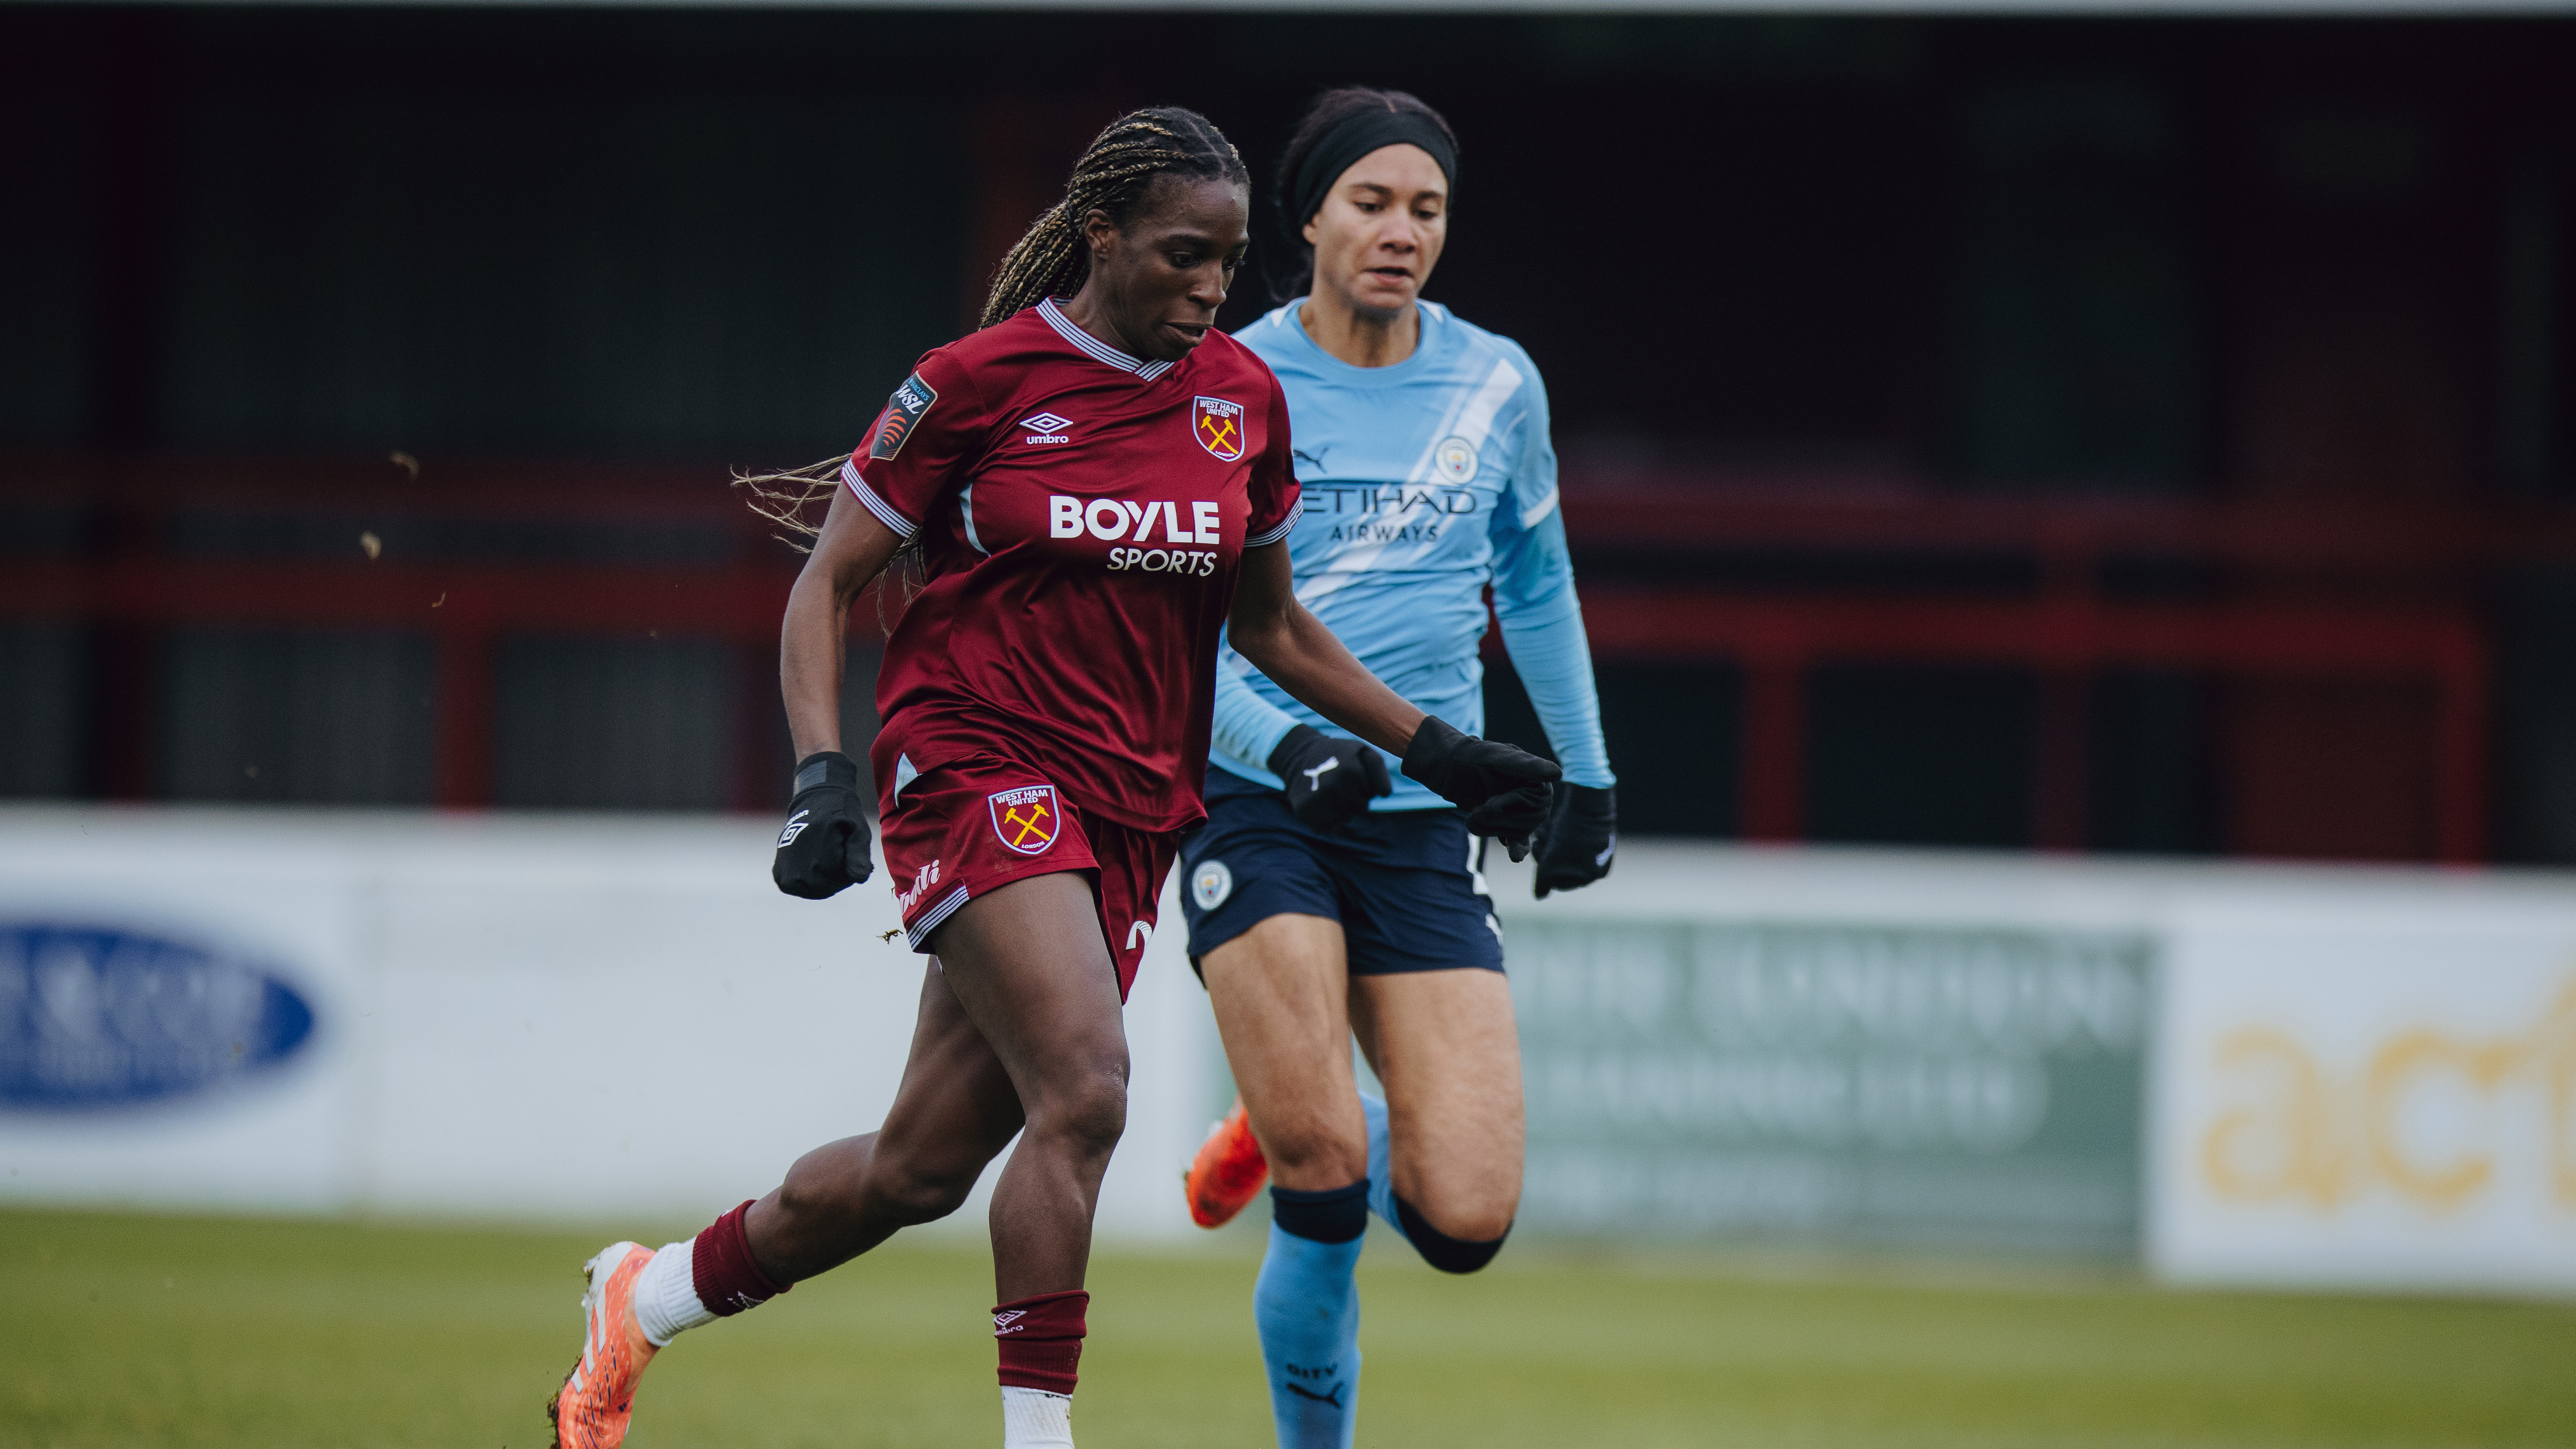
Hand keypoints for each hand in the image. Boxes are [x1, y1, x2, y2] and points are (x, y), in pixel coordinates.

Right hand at [773, 751, 873, 898]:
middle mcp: (799, 863)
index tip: (846, 848)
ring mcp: (786, 871)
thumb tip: (859, 878)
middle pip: (827, 887)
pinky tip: (811, 863)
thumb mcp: (858, 830)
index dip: (850, 867)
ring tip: (824, 856)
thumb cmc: (841, 816)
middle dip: (837, 875)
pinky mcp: (779, 875)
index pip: (842, 878)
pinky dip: (809, 881)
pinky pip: (800, 889)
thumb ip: (860, 855)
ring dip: (823, 879)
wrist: (813, 801)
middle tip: (836, 851)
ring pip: (815, 891)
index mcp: (819, 849)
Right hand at [1268, 724, 1391, 830]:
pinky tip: (1319, 804)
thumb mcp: (1363, 752)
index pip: (1372, 795)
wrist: (1298, 755)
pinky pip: (1326, 828)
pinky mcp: (1305, 813)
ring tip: (1328, 791)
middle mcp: (1334, 788)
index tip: (1352, 774)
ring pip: (1344, 819)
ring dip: (1340, 809)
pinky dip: (1325, 820)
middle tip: (1338, 783)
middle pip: (1360, 809)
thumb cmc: (1338, 755)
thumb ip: (1379, 771)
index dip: (1365, 786)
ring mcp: (1318, 802)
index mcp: (1351, 772)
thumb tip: (1385, 794)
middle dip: (1353, 799)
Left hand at [1400, 717, 1560, 860]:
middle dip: (1498, 820)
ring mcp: (1524, 812)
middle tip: (1474, 814)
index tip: (1489, 805)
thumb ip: (1527, 765)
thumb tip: (1558, 774)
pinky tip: (1515, 857)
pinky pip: (1519, 841)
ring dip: (1493, 829)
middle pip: (1528, 820)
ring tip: (1471, 821)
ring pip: (1519, 832)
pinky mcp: (1510, 825)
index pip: (1535, 800)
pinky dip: (1517, 848)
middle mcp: (1536, 797)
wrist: (1452, 768)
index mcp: (1539, 779)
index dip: (1510, 803)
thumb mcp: (1499, 757)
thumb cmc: (1475, 756)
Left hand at [1531, 784, 1615, 897]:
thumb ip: (1543, 883)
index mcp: (1594, 875)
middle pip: (1562, 865)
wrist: (1587, 803)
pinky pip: (1571, 835)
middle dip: (1547, 855)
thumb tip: (1539, 897)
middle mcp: (1600, 862)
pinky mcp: (1594, 828)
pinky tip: (1551, 824)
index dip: (1545, 871)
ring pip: (1564, 849)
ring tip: (1543, 832)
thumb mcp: (1550, 864)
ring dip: (1550, 842)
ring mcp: (1599, 845)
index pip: (1560, 881)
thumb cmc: (1568, 838)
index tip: (1539, 858)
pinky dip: (1559, 831)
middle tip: (1538, 843)